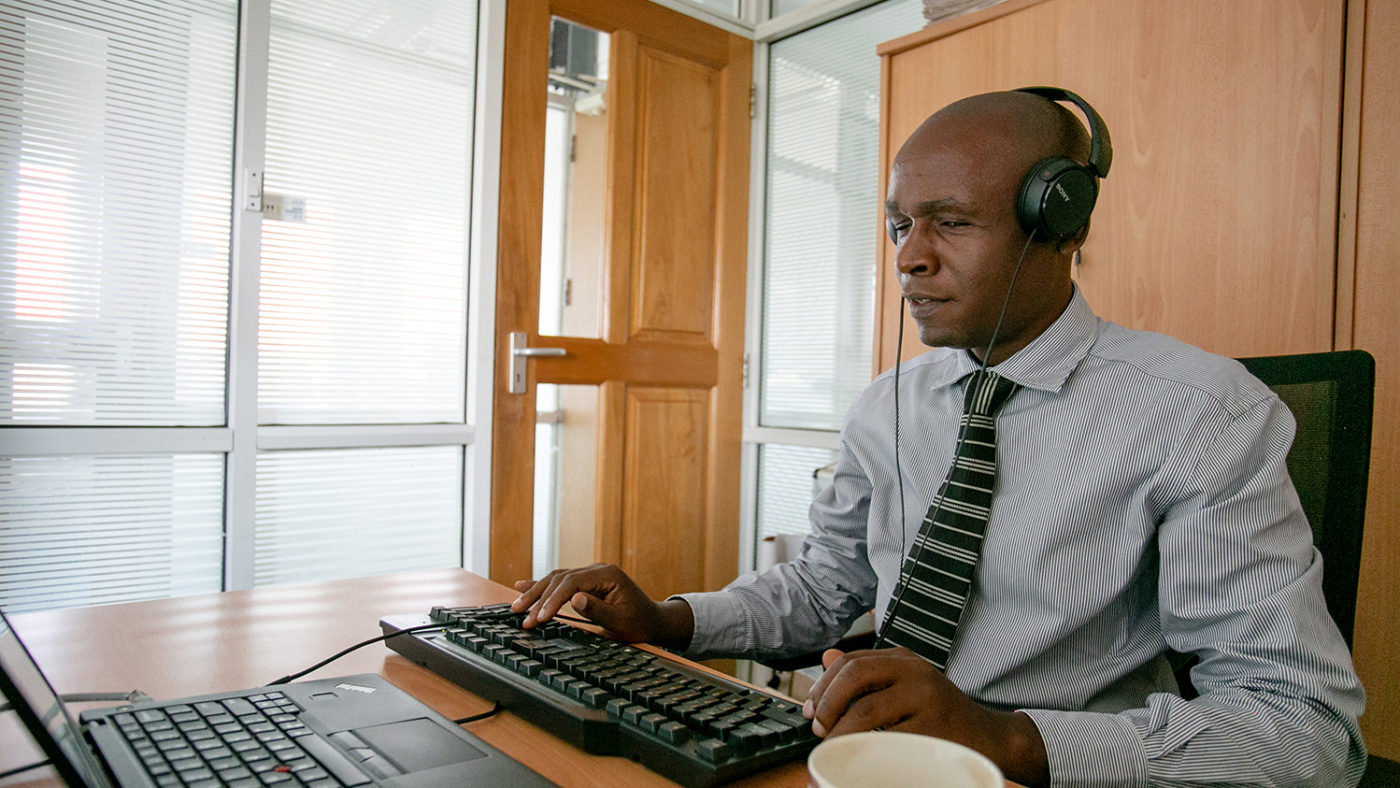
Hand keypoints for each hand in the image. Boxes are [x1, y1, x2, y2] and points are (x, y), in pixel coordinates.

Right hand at [511, 563, 693, 648]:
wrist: (652, 621)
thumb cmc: (639, 624)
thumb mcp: (621, 622)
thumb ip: (597, 611)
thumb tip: (574, 600)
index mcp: (607, 575)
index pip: (572, 583)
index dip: (553, 600)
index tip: (539, 618)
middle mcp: (597, 569)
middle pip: (560, 578)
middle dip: (539, 598)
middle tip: (521, 617)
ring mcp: (591, 574)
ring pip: (556, 578)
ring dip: (536, 593)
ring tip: (516, 607)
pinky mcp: (586, 582)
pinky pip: (560, 581)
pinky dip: (541, 586)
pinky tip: (521, 586)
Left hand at [803, 647, 1048, 787]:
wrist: (989, 737)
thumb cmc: (941, 714)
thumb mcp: (904, 685)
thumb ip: (867, 673)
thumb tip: (826, 657)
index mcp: (902, 659)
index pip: (850, 662)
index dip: (822, 686)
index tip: (810, 710)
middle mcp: (914, 671)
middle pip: (854, 676)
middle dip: (827, 704)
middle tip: (818, 728)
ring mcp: (926, 697)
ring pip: (866, 710)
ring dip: (840, 731)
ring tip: (833, 744)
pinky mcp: (934, 726)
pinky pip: (888, 738)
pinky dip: (867, 749)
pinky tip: (863, 756)